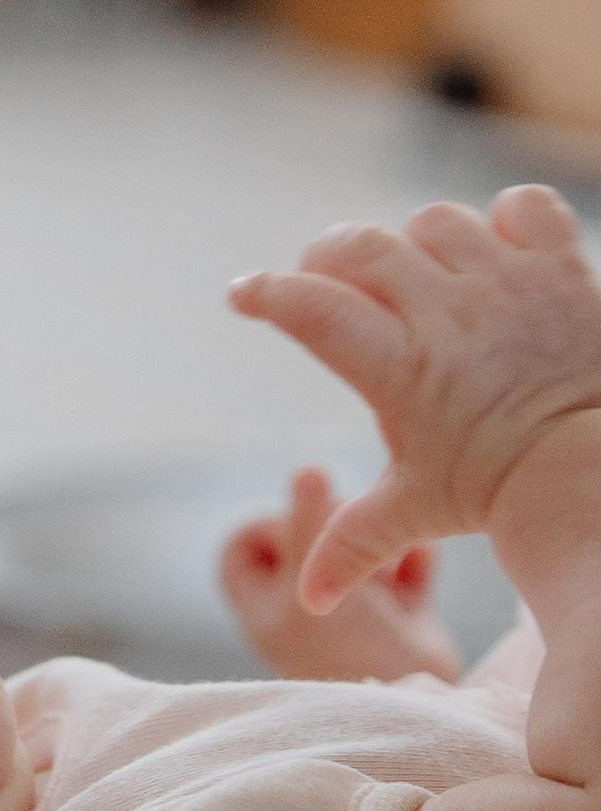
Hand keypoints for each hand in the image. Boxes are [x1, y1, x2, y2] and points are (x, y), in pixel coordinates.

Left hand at [220, 466, 460, 681]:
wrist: (419, 711)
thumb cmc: (348, 650)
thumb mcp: (314, 577)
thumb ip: (307, 520)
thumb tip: (306, 465)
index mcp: (262, 604)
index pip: (241, 545)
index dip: (264, 522)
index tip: (296, 519)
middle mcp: (301, 607)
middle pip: (305, 537)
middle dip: (332, 522)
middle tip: (352, 521)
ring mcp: (352, 614)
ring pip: (358, 549)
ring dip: (378, 538)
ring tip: (389, 546)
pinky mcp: (403, 619)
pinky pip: (405, 570)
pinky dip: (414, 561)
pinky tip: (421, 562)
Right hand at [230, 188, 600, 611]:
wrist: (595, 476)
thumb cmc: (496, 493)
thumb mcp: (413, 513)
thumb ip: (351, 545)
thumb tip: (309, 600)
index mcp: (397, 369)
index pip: (308, 306)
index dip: (263, 294)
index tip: (244, 297)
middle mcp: (446, 315)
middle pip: (361, 245)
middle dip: (328, 256)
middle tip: (328, 282)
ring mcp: (506, 284)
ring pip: (435, 222)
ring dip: (413, 242)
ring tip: (414, 275)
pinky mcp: (559, 268)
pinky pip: (525, 210)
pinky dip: (505, 220)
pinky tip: (491, 253)